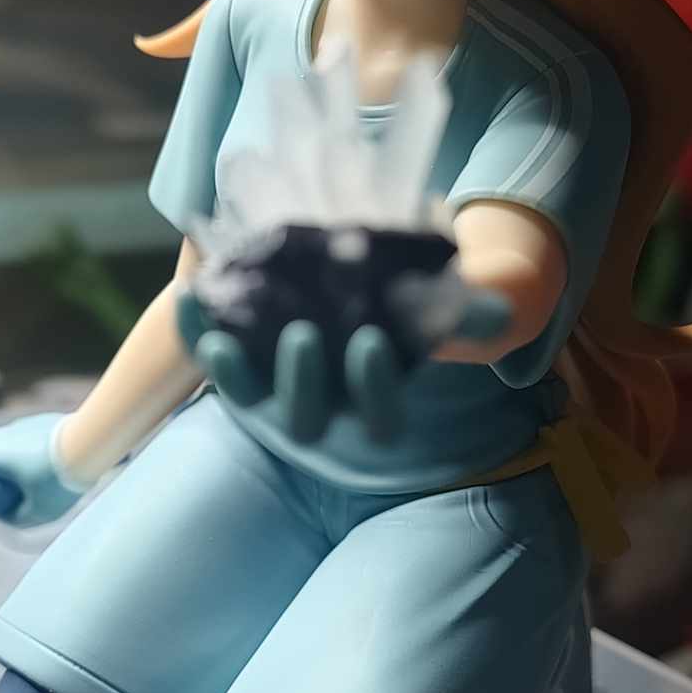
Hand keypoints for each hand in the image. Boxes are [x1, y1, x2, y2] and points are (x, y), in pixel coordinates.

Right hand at [0, 413, 87, 527]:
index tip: (0, 500)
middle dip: (5, 475)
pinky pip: (35, 438)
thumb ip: (15, 518)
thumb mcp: (36, 513)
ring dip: (25, 461)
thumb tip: (7, 514)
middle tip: (26, 493)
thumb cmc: (57, 481)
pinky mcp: (43, 418)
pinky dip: (41, 450)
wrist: (88, 445)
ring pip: (16, 446)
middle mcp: (0, 434)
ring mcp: (22, 423)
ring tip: (48, 478)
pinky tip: (60, 463)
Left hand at [176, 285, 511, 444]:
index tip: (371, 343)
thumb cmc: (406, 289)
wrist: (352, 275)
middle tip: (302, 335)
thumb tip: (500, 313)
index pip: (379, 416)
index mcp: (375, 397)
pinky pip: (214, 359)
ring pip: (253, 400)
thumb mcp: (439, 294)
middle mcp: (323, 404)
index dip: (375, 388)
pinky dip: (197, 329)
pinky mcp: (237, 365)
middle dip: (304, 381)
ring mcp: (275, 390)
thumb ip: (466, 307)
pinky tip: (190, 297)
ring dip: (237, 373)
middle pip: (308, 417)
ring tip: (223, 337)